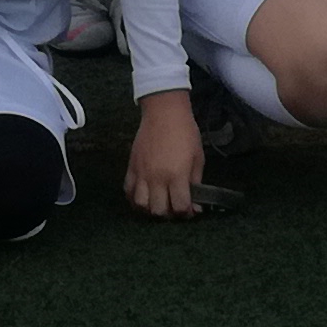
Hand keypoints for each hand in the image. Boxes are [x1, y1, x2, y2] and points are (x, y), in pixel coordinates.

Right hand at [126, 94, 208, 217]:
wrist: (164, 112)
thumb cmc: (186, 133)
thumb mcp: (198, 158)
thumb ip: (196, 183)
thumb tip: (196, 205)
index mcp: (176, 175)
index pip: (179, 207)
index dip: (186, 213)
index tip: (190, 209)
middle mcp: (157, 178)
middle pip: (158, 210)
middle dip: (169, 213)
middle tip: (174, 206)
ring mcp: (141, 173)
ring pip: (141, 205)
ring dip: (150, 209)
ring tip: (158, 203)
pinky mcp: (131, 167)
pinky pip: (127, 191)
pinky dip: (134, 199)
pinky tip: (143, 196)